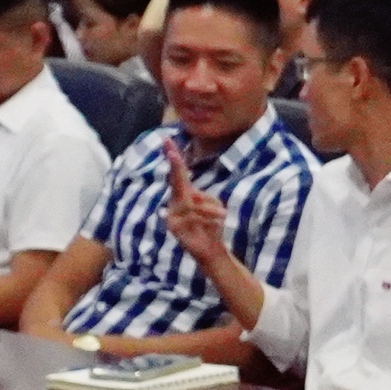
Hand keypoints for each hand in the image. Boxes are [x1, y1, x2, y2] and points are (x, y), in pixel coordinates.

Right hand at [162, 137, 232, 268]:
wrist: (210, 250)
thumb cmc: (211, 225)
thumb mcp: (211, 205)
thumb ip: (201, 198)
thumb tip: (194, 197)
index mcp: (184, 195)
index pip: (178, 173)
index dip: (173, 156)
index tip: (167, 139)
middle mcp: (174, 202)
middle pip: (176, 182)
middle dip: (175, 166)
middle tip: (173, 152)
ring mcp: (172, 215)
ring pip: (192, 203)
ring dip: (211, 210)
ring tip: (222, 217)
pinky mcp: (173, 227)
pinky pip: (193, 216)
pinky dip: (208, 219)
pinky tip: (216, 224)